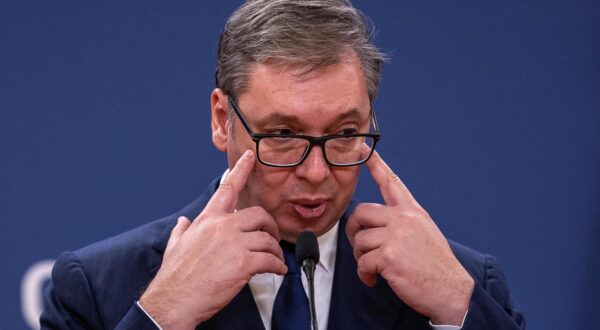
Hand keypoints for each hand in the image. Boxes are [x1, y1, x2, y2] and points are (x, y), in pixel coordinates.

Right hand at [139, 150, 286, 328]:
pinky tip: (277, 271)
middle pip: (259, 214)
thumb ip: (181, 231)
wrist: (173, 301)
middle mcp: (222, 226)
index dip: (241, 169)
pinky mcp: (243, 263)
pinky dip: (278, 266)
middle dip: (270, 225)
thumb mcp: (175, 247)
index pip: (227, 187)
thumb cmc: (175, 277)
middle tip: (273, 237)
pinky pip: (270, 260)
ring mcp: (234, 243)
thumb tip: (182, 222)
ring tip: (276, 261)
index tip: (250, 157)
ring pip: (267, 238)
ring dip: (276, 251)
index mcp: (207, 220)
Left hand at [346, 150, 473, 325]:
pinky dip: (364, 274)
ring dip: (361, 257)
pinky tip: (373, 279)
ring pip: (359, 240)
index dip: (374, 164)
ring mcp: (396, 236)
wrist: (452, 290)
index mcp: (413, 212)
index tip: (362, 149)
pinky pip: (362, 261)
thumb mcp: (425, 233)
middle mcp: (404, 219)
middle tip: (361, 247)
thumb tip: (376, 225)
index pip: (391, 181)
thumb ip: (402, 223)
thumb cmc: (436, 266)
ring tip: (373, 268)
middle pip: (361, 212)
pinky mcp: (389, 255)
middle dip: (354, 230)